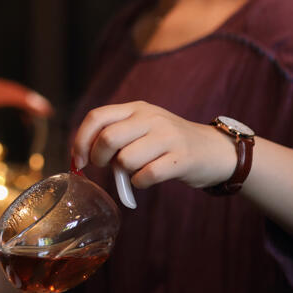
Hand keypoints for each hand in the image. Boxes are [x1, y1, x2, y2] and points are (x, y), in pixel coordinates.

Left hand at [71, 101, 237, 189]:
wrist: (214, 150)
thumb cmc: (168, 145)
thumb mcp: (142, 129)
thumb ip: (115, 136)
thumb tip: (82, 157)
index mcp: (136, 109)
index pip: (97, 117)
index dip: (81, 140)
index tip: (78, 160)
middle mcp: (151, 117)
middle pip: (108, 138)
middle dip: (98, 159)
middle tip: (105, 167)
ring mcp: (167, 136)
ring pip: (125, 160)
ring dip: (123, 173)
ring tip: (135, 170)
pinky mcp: (181, 158)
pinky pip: (145, 176)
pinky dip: (139, 183)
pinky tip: (147, 179)